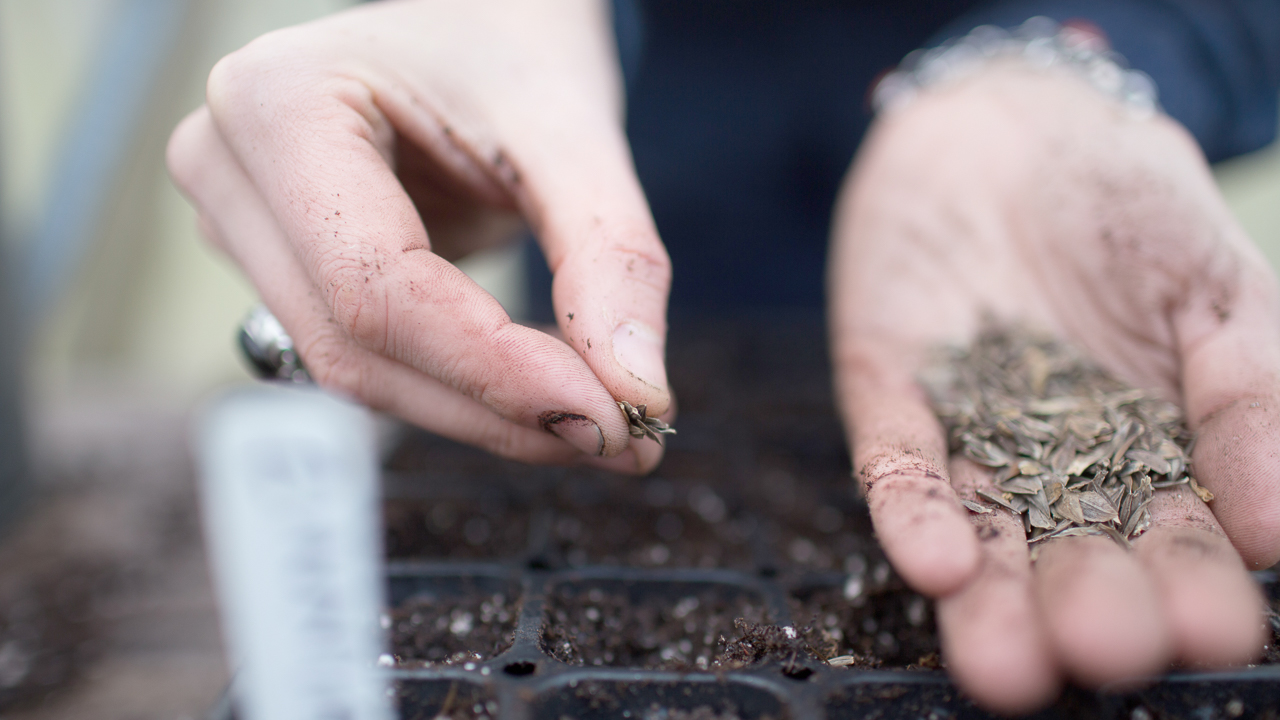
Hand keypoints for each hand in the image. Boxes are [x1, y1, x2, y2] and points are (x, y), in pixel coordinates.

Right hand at [167, 0, 671, 472]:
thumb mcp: (573, 130)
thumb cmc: (514, 45)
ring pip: (358, 370)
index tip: (605, 419)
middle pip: (357, 345)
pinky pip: (370, 358)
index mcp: (278, 102)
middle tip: (622, 438)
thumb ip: (610, 257)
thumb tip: (635, 393)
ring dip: (482, 413)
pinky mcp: (283, 268)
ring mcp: (244, 225)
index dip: (491, 369)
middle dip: (496, 408)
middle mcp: (229, 167)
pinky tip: (544, 393)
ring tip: (599, 420)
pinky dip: (462, 390)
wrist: (480, 22)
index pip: (376, 285)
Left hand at [830, 64, 1277, 712]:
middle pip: (1073, 557)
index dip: (1194, 587)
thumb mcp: (1218, 288)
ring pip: (979, 535)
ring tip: (1004, 664)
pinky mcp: (889, 400)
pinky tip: (932, 559)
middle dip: (1089, 607)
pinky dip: (911, 511)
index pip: (1178, 542)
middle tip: (1104, 648)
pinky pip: (897, 464)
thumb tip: (1279, 531)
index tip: (1212, 630)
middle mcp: (1054, 470)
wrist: (1017, 125)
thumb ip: (1252, 394)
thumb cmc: (1131, 207)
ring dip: (987, 601)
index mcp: (1152, 458)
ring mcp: (966, 438)